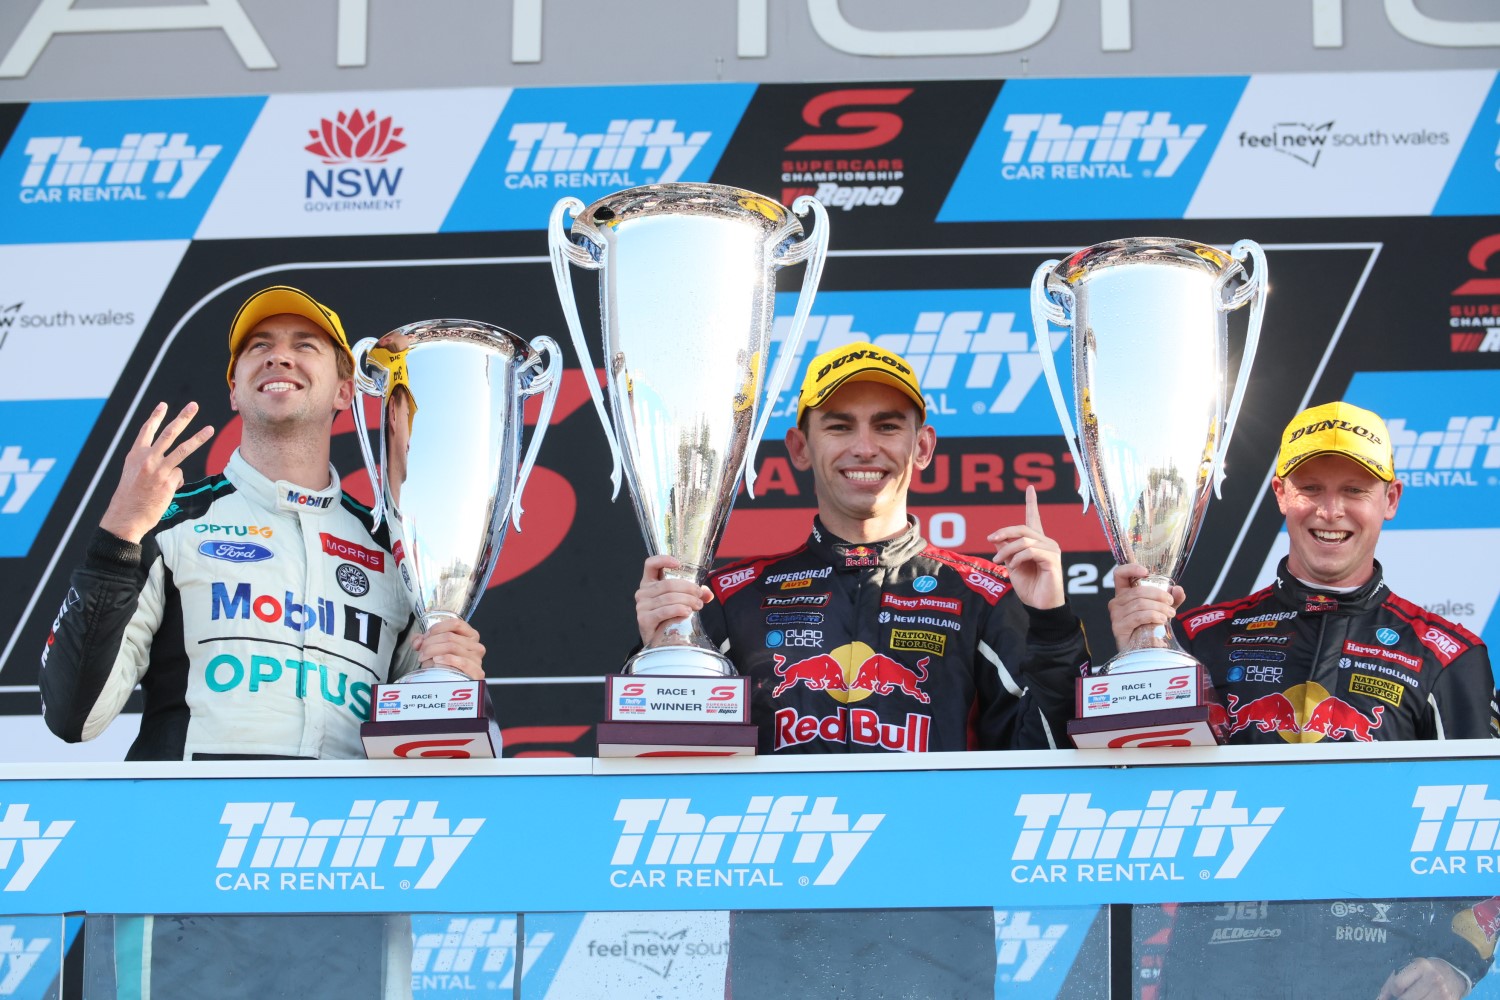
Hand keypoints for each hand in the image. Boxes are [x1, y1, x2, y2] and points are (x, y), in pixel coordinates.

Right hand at [100, 402, 214, 543]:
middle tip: (193, 406)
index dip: (156, 417)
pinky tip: (164, 492)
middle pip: (169, 433)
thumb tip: (173, 465)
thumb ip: (149, 463)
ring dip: (198, 438)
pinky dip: (175, 483)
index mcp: (135, 455)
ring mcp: (158, 469)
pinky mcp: (168, 481)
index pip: (146, 430)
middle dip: (182, 418)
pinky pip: (179, 476)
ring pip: (183, 449)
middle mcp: (147, 458)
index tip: (164, 405)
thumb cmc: (130, 496)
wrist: (125, 516)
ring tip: (210, 429)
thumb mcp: (133, 473)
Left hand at [411, 618, 485, 679]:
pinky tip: (436, 661)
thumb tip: (417, 640)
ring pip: (452, 647)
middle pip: (450, 636)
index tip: (425, 637)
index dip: (437, 628)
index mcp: (470, 636)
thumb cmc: (446, 666)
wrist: (453, 686)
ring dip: (433, 651)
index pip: (455, 623)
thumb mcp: (435, 648)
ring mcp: (477, 659)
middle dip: (430, 642)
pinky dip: (446, 659)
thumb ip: (424, 641)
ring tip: (424, 658)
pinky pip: (461, 662)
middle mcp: (476, 646)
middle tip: (421, 651)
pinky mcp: (477, 672)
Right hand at [636, 555, 712, 644]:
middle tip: (699, 595)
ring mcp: (642, 606)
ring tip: (698, 605)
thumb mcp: (679, 601)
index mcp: (649, 583)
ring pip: (669, 597)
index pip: (650, 564)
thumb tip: (708, 594)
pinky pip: (664, 611)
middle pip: (668, 584)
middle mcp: (642, 592)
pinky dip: (678, 610)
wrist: (658, 640)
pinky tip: (687, 612)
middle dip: (688, 588)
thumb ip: (693, 594)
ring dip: (688, 600)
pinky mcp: (644, 619)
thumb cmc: (668, 617)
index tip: (678, 563)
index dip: (663, 560)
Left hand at [986, 486, 1063, 609]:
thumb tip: (996, 536)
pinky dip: (1018, 557)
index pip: (1034, 518)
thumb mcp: (1011, 565)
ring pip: (1025, 540)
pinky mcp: (1053, 560)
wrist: (1039, 605)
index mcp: (1037, 542)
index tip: (1030, 488)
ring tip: (998, 560)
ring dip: (1007, 549)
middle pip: (1023, 528)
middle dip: (1004, 532)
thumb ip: (1005, 549)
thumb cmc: (1028, 586)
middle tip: (990, 540)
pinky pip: (1031, 551)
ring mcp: (1052, 550)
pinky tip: (1013, 566)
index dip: (1032, 503)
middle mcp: (1046, 542)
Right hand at [1107, 563, 1185, 650]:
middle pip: (1137, 591)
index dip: (1131, 568)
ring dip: (1159, 608)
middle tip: (1171, 603)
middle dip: (1158, 595)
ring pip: (1140, 603)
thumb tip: (1178, 589)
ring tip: (1169, 615)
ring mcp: (1116, 615)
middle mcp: (1117, 602)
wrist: (1144, 650)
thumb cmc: (1150, 628)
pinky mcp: (1119, 627)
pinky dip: (1153, 616)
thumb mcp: (1163, 610)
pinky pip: (1138, 616)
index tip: (1146, 572)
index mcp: (1124, 594)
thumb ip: (1172, 599)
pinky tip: (1161, 620)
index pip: (1120, 574)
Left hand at [1377, 957, 1469, 998]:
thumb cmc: (1424, 972)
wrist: (1452, 975)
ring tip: (1416, 995)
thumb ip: (1391, 983)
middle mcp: (1434, 978)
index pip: (1397, 985)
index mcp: (1421, 966)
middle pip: (1406, 999)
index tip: (1397, 990)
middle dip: (1402, 999)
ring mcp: (1443, 992)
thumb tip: (1379, 999)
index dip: (1393, 991)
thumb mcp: (1409, 970)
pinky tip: (1423, 998)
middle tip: (1407, 994)